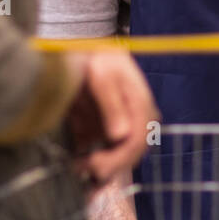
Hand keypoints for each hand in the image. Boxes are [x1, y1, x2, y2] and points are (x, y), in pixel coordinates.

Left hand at [65, 50, 157, 181]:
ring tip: (77, 168)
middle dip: (108, 167)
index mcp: (141, 106)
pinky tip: (78, 161)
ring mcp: (123, 125)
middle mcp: (137, 119)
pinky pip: (105, 151)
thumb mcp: (103, 76)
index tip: (96, 167)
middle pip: (130, 153)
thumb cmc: (98, 59)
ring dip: (100, 167)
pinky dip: (92, 159)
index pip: (137, 141)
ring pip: (119, 156)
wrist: (88, 49)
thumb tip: (120, 136)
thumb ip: (111, 104)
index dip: (118, 159)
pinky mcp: (109, 129)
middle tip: (82, 170)